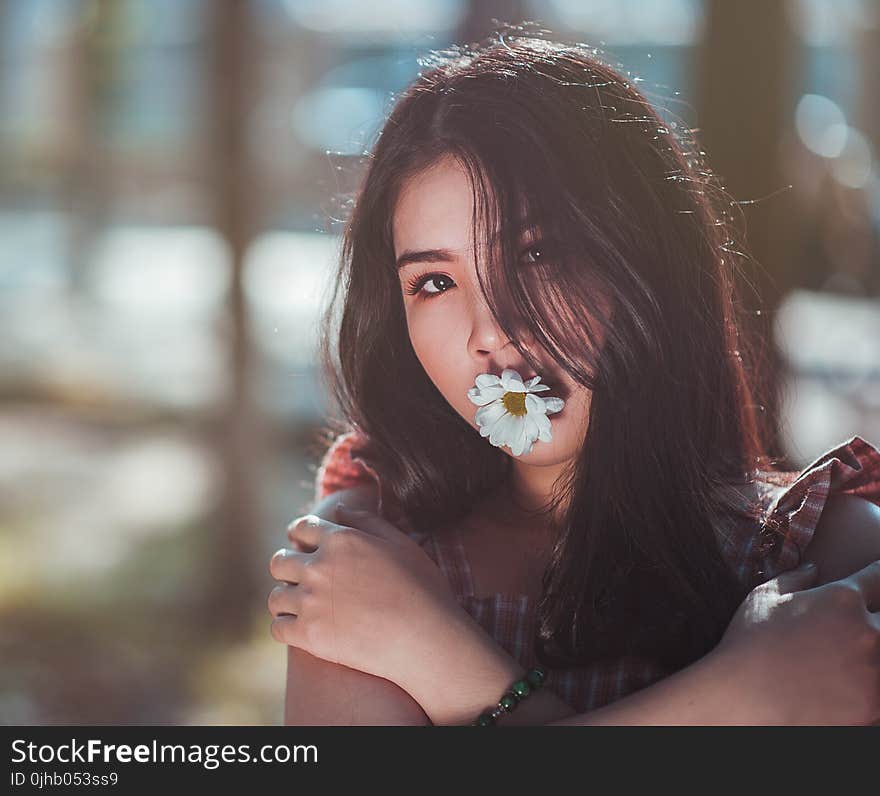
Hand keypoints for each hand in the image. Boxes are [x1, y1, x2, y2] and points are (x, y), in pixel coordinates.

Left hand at [267, 505, 469, 686]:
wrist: (426, 639)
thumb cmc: (421, 588)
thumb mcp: (400, 543)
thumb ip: (366, 521)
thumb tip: (339, 508)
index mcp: (340, 539)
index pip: (302, 528)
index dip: (300, 535)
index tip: (301, 544)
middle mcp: (319, 566)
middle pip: (280, 562)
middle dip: (287, 568)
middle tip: (299, 579)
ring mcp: (311, 602)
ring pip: (275, 597)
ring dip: (286, 600)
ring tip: (299, 607)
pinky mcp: (308, 635)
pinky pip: (278, 628)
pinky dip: (286, 628)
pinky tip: (300, 629)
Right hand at [715, 561, 879, 724]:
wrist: (743, 698)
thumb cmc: (748, 645)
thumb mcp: (763, 598)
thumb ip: (795, 579)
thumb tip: (813, 570)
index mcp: (842, 599)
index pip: (878, 578)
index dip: (876, 579)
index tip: (872, 585)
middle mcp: (867, 632)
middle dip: (874, 621)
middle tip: (850, 632)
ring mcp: (874, 672)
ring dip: (870, 656)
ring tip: (840, 663)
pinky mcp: (873, 707)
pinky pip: (877, 690)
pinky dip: (865, 688)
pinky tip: (841, 689)